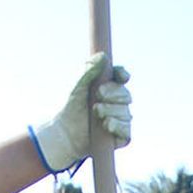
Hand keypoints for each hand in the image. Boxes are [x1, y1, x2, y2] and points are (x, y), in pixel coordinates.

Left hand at [34, 55, 131, 173]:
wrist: (65, 132)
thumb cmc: (71, 107)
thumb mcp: (78, 86)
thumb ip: (89, 70)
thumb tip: (103, 55)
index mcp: (109, 87)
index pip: (121, 77)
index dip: (122, 75)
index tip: (119, 76)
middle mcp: (117, 103)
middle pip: (126, 94)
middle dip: (113, 93)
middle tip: (98, 95)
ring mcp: (120, 119)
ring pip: (126, 112)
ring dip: (111, 111)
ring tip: (96, 113)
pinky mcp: (120, 136)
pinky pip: (127, 130)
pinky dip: (117, 126)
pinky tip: (106, 125)